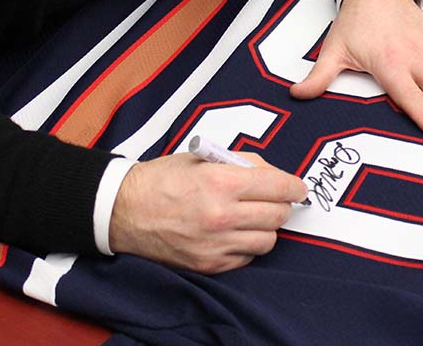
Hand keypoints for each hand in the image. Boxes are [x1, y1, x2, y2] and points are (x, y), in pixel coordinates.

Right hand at [109, 152, 307, 273]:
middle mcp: (221, 216)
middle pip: (278, 216)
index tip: (298, 188)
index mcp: (221, 182)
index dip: (294, 187)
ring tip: (252, 216)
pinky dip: (247, 245)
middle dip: (282, 205)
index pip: (278, 187)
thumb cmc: (163, 178)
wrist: (124, 210)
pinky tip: (235, 232)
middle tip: (275, 199)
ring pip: (267, 240)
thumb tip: (274, 175)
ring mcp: (215, 244)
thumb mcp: (204, 157)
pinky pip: (246, 258)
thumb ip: (242, 164)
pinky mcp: (208, 265)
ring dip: (266, 227)